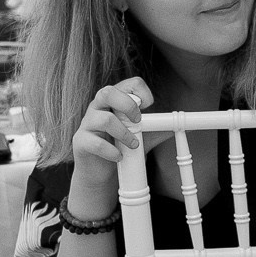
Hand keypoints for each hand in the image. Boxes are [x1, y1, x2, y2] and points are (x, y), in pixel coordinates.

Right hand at [68, 78, 152, 205]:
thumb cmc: (119, 148)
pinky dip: (112, 152)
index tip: (149, 106)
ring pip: (105, 119)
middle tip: (138, 121)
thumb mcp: (140, 137)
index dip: (141, 92)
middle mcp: (97, 108)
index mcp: (112, 101)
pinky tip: (119, 157)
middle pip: (108, 92)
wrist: (100, 173)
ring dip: (124, 134)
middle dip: (128, 105)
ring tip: (133, 145)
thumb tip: (174, 126)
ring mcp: (87, 124)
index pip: (126, 83)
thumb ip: (154, 130)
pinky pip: (95, 143)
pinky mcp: (80, 142)